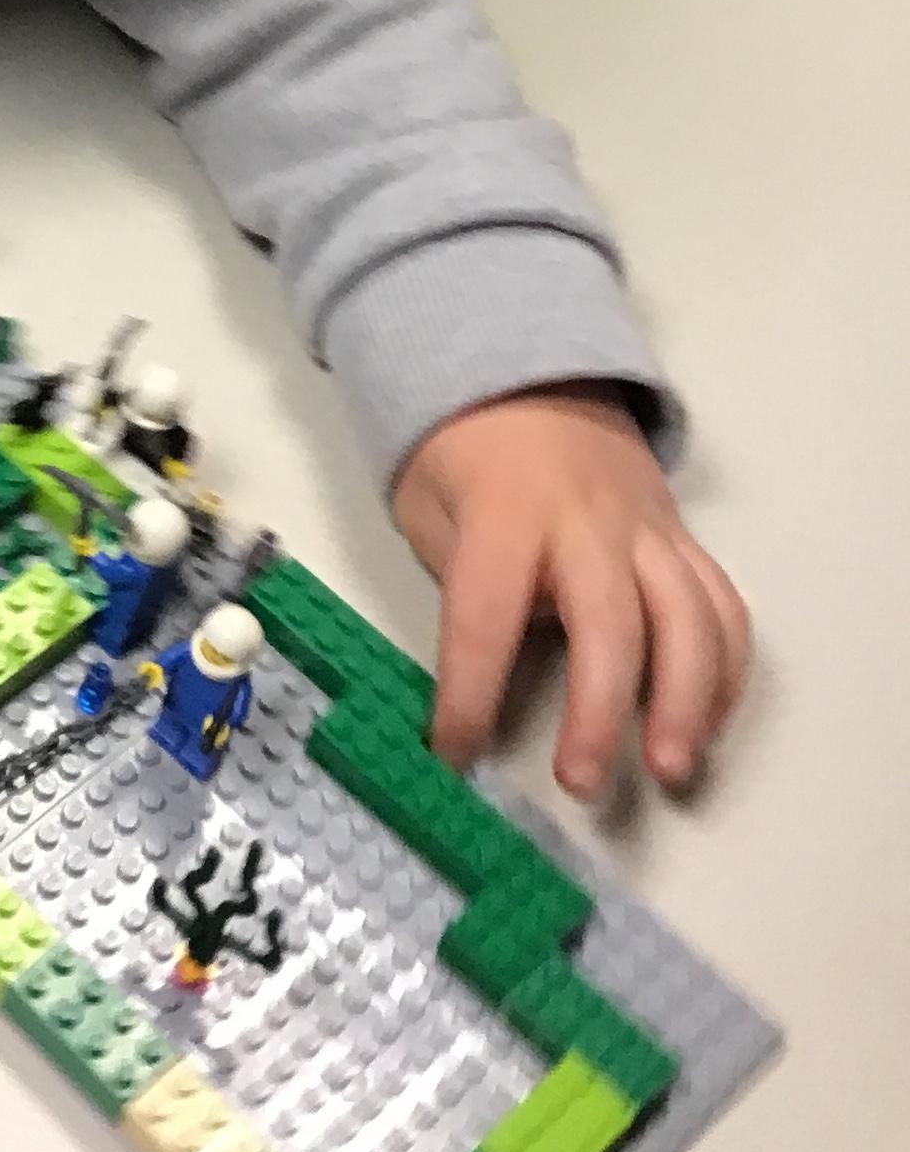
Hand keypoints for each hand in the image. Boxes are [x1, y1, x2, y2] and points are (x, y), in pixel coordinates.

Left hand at [392, 385, 750, 798]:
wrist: (529, 369)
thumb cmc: (461, 448)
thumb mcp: (426, 503)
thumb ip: (458, 581)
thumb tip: (475, 679)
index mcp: (506, 514)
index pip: (486, 616)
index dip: (470, 693)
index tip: (454, 753)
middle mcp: (587, 523)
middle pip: (611, 623)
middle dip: (601, 712)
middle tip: (583, 782)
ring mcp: (646, 529)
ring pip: (690, 617)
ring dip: (688, 701)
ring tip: (672, 767)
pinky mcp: (681, 538)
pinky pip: (720, 605)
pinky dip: (725, 670)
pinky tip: (704, 721)